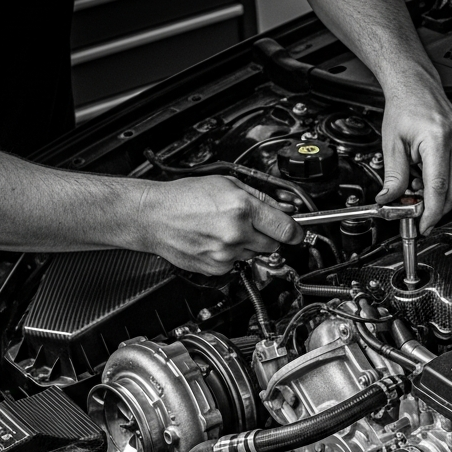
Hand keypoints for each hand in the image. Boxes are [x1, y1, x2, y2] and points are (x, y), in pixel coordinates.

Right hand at [136, 175, 302, 274]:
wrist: (153, 216)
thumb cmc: (184, 197)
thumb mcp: (226, 183)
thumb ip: (259, 197)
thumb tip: (283, 209)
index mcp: (242, 208)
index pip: (286, 228)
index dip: (296, 231)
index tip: (298, 232)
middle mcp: (236, 233)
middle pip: (273, 244)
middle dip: (267, 234)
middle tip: (250, 223)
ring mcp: (226, 254)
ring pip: (254, 254)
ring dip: (247, 244)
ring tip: (225, 229)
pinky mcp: (217, 268)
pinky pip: (236, 263)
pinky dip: (231, 254)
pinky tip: (215, 240)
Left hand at [375, 73, 451, 232]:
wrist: (417, 87)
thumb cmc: (406, 108)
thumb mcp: (392, 144)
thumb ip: (393, 177)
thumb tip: (390, 200)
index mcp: (438, 138)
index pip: (438, 187)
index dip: (431, 212)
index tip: (423, 225)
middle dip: (435, 209)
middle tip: (417, 212)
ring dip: (440, 196)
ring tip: (418, 186)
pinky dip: (446, 185)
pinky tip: (429, 178)